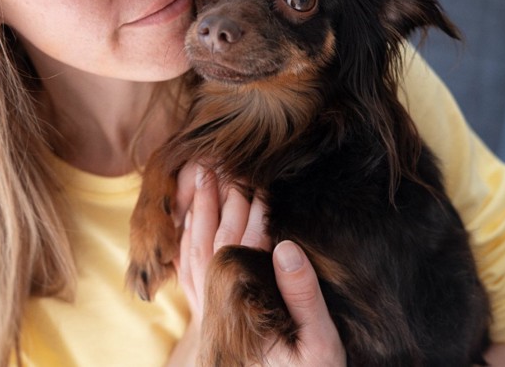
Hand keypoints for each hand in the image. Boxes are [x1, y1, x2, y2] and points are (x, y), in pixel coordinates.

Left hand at [170, 165, 345, 365]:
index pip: (246, 242)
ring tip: (201, 177)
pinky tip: (191, 219)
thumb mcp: (318, 341)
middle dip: (221, 199)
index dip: (253, 208)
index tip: (258, 178)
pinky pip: (189, 270)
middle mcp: (223, 301)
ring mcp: (211, 308)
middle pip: (216, 238)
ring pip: (195, 249)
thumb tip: (285, 247)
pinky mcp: (210, 314)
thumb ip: (302, 295)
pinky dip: (187, 239)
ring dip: (198, 211)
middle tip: (225, 163)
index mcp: (249, 301)